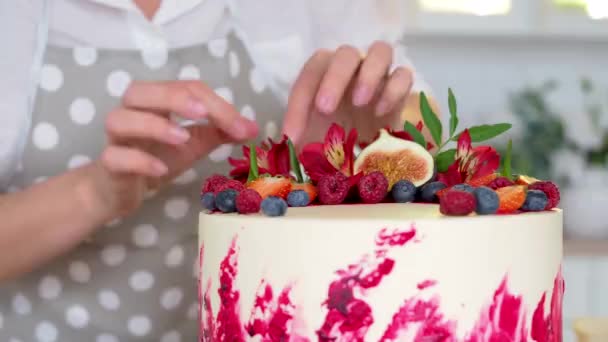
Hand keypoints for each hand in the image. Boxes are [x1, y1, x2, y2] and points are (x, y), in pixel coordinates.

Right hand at [87, 81, 257, 220]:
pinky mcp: (108, 166)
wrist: (121, 191)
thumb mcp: (192, 143)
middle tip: (202, 113)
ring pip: (120, 120)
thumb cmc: (156, 158)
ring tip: (182, 138)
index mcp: (154, 103)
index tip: (241, 127)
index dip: (214, 104)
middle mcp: (131, 114)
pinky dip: (138, 160)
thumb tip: (252, 127)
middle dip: (173, 98)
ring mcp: (116, 140)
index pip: (183, 89)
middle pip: (139, 91)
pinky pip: (115, 156)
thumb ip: (218, 131)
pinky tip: (160, 169)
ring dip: (153, 126)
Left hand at [282, 41, 413, 144]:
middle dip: (334, 78)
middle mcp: (351, 70)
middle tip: (325, 108)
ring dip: (369, 74)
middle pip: (345, 54)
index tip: (294, 135)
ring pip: (381, 51)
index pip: (311, 73)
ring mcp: (379, 76)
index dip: (299, 101)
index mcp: (323, 78)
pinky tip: (381, 113)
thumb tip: (284, 151)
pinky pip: (404, 75)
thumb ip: (298, 142)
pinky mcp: (401, 91)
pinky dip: (394, 89)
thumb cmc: (330, 147)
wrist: (363, 161)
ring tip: (360, 103)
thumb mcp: (309, 148)